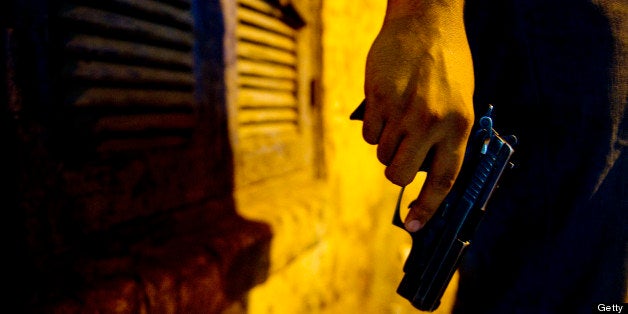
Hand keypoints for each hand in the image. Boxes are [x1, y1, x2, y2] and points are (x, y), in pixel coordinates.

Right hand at [362, 2, 474, 231]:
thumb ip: (445, 136)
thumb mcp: (461, 100)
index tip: (415, 225)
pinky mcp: (378, 98)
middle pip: (400, 173)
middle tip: (399, 155)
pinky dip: (373, 126)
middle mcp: (431, 121)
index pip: (444, 180)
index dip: (428, 208)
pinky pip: (368, 133)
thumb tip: (425, 172)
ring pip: (381, 153)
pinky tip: (385, 104)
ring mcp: (402, 110)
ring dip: (385, 144)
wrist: (426, 21)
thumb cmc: (446, 63)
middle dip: (395, 171)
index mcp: (459, 125)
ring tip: (397, 117)